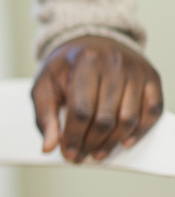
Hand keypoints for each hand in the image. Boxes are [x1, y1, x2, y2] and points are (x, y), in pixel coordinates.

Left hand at [32, 36, 163, 161]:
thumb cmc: (65, 67)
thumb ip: (43, 115)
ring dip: (113, 142)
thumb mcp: (44, 85)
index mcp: (85, 62)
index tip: (68, 153)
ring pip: (129, 117)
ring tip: (98, 153)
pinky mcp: (152, 77)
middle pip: (106, 117)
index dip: (74, 136)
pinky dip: (141, 130)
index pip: (81, 109)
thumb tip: (49, 148)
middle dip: (91, 142)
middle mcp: (114, 63)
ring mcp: (136, 70)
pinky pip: (152, 109)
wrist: (91, 40)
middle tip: (81, 156)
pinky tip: (125, 142)